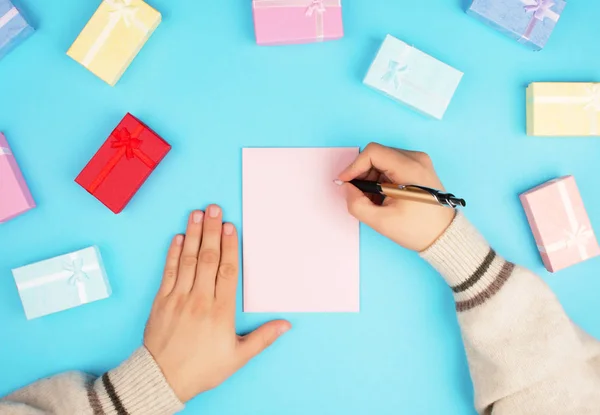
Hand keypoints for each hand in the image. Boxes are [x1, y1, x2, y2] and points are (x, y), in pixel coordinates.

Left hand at [144, 205, 290, 402]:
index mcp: (220, 311)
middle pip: (207, 258)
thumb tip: (286, 325)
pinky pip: (168, 272)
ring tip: (196, 214)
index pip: (227, 271)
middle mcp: (200, 300)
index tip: (230, 227)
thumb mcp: (238, 357)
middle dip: (211, 231)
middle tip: (213, 208)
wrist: (163, 378)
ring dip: (193, 235)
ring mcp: (178, 298)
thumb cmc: (202, 368)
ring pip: (188, 260)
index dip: (229, 246)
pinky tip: (178, 237)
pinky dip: (173, 253)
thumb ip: (263, 338)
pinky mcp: (162, 301)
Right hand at [338, 143, 454, 251]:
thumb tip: (346, 188)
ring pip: (383, 159)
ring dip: (371, 177)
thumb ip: (357, 204)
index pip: (373, 152)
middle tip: (357, 193)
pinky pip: (392, 165)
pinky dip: (381, 178)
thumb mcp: (382, 222)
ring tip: (371, 199)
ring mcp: (419, 162)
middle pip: (377, 155)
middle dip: (362, 173)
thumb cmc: (418, 229)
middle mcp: (416, 159)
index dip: (354, 166)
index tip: (344, 181)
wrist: (444, 235)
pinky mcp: (418, 168)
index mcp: (410, 168)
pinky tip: (381, 196)